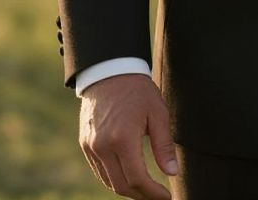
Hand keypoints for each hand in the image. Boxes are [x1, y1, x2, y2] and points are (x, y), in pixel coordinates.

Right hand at [79, 73, 177, 198]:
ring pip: (109, 181)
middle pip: (122, 186)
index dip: (153, 193)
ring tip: (146, 189)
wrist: (109, 70)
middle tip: (158, 196)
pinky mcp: (85, 144)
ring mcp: (91, 146)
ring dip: (128, 190)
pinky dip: (114, 179)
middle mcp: (102, 146)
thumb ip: (164, 145)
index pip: (137, 179)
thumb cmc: (138, 90)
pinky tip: (129, 176)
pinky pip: (99, 171)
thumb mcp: (157, 112)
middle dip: (142, 195)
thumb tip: (172, 173)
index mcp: (122, 138)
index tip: (167, 196)